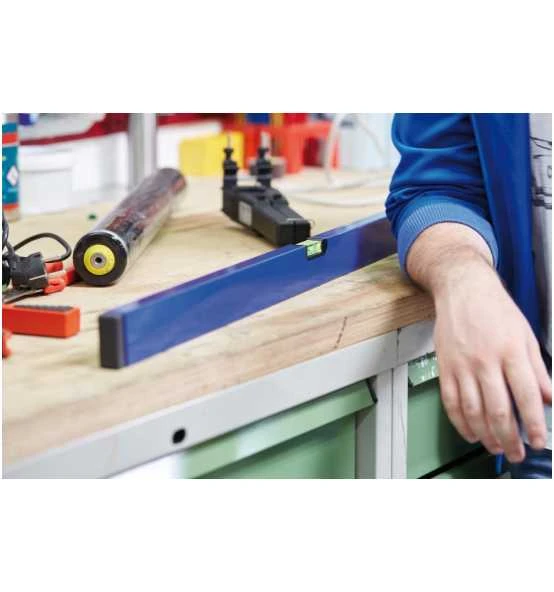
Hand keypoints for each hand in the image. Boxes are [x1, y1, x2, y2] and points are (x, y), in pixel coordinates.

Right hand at [433, 257, 551, 462]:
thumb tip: (549, 398)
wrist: (462, 290)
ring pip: (473, 411)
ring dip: (486, 435)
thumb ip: (538, 369)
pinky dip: (460, 422)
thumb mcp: (525, 335)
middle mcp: (486, 361)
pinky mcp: (445, 368)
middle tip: (518, 453)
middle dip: (510, 438)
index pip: (527, 396)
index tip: (540, 441)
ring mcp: (462, 366)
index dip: (535, 424)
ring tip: (496, 447)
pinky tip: (470, 432)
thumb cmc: (495, 309)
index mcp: (511, 352)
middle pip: (498, 410)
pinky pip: (451, 402)